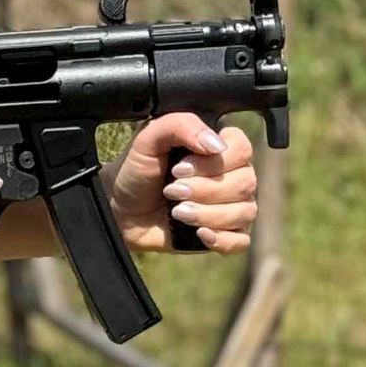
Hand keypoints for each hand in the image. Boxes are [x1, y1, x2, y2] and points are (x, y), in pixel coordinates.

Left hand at [105, 114, 258, 254]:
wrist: (119, 208)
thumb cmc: (135, 170)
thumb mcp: (148, 138)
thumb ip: (181, 125)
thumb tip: (216, 145)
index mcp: (217, 147)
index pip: (243, 148)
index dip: (214, 162)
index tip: (179, 168)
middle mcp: (231, 175)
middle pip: (245, 182)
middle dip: (205, 190)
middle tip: (171, 191)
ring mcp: (231, 206)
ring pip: (245, 211)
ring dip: (208, 214)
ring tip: (177, 212)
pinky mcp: (224, 234)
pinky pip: (241, 241)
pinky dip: (222, 239)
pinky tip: (199, 233)